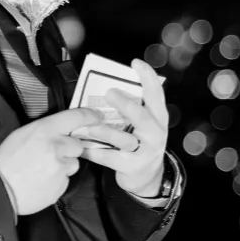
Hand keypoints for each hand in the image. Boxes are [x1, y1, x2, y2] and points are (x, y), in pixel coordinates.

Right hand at [0, 107, 101, 214]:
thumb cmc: (8, 159)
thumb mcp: (24, 133)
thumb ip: (47, 130)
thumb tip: (63, 130)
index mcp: (46, 130)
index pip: (76, 117)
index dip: (90, 116)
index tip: (96, 117)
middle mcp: (57, 147)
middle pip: (78, 145)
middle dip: (69, 149)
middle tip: (51, 154)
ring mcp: (61, 167)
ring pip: (73, 164)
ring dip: (63, 166)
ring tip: (43, 170)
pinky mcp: (61, 185)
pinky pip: (65, 180)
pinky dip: (57, 180)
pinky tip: (42, 180)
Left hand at [78, 58, 168, 197]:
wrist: (147, 177)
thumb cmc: (138, 142)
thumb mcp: (143, 125)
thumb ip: (131, 108)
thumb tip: (105, 88)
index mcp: (158, 118)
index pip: (156, 95)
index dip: (148, 78)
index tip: (136, 63)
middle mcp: (155, 133)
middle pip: (142, 117)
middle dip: (125, 105)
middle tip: (109, 93)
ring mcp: (146, 152)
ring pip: (123, 140)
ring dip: (104, 132)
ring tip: (89, 126)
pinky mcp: (132, 167)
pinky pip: (110, 158)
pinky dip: (93, 152)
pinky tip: (81, 147)